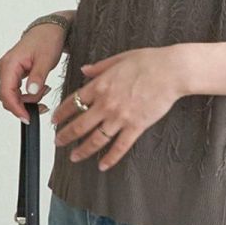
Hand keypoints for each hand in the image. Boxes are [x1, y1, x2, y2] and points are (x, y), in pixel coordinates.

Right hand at [0, 21, 67, 121]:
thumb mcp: (46, 59)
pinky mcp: (13, 74)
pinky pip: (17, 91)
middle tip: (43, 103)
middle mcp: (5, 68)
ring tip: (45, 89)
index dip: (16, 108)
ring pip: (13, 96)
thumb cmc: (47, 40)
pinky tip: (41, 88)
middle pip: (8, 97)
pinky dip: (29, 95)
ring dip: (29, 99)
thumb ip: (37, 76)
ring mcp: (8, 71)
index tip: (28, 118)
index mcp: (10, 64)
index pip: (6, 93)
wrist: (48, 30)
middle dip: (25, 104)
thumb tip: (31, 91)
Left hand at [53, 45, 187, 170]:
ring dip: (82, 150)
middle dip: (65, 135)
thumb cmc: (148, 62)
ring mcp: (120, 117)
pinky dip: (110, 158)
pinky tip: (102, 165)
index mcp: (100, 86)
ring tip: (74, 157)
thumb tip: (84, 70)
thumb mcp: (119, 58)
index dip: (61, 113)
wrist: (170, 71)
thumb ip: (99, 68)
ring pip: (96, 139)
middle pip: (79, 125)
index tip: (55, 120)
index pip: (73, 102)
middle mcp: (106, 104)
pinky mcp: (136, 127)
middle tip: (58, 142)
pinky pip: (120, 147)